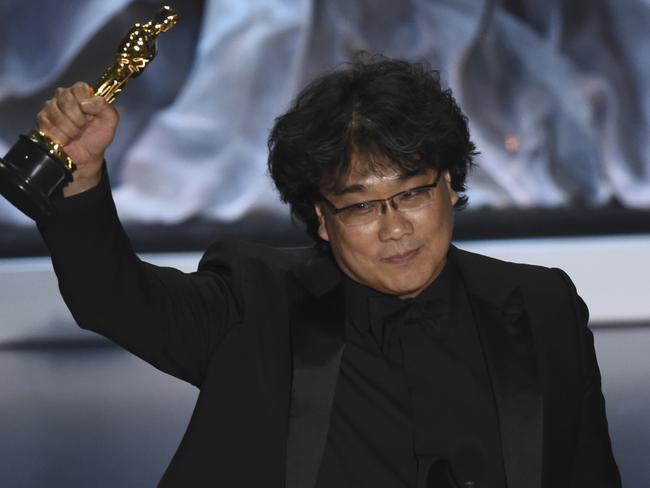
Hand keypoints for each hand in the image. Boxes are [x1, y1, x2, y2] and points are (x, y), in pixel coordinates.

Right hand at [36, 82, 118, 196]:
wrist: (87, 155)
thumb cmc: (98, 135)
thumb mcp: (110, 120)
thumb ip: (104, 106)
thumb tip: (86, 103)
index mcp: (80, 92)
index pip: (79, 88)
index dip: (85, 103)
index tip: (90, 115)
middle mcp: (63, 96)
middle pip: (66, 100)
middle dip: (78, 119)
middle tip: (84, 127)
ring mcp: (50, 107)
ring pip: (57, 115)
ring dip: (71, 130)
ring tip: (76, 134)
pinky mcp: (42, 120)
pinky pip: (49, 127)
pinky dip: (61, 137)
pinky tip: (66, 139)